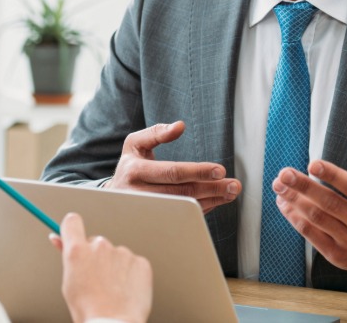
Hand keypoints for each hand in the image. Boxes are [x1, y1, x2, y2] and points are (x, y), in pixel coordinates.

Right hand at [49, 212, 152, 322]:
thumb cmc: (89, 309)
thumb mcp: (69, 283)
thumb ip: (67, 257)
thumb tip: (59, 239)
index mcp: (78, 250)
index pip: (72, 221)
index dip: (71, 228)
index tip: (72, 235)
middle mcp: (100, 246)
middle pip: (95, 242)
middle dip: (95, 256)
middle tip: (95, 280)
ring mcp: (123, 253)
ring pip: (115, 255)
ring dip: (113, 267)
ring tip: (112, 291)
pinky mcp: (140, 262)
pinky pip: (132, 264)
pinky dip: (130, 275)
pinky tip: (125, 291)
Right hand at [106, 120, 240, 212]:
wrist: (113, 198)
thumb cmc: (129, 166)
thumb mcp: (134, 144)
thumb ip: (156, 132)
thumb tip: (179, 126)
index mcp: (135, 171)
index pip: (172, 172)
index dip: (198, 171)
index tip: (220, 170)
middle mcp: (139, 194)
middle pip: (183, 192)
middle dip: (212, 188)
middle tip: (234, 185)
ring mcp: (148, 212)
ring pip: (185, 207)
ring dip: (212, 200)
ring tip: (231, 192)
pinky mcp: (156, 221)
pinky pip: (183, 216)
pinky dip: (203, 209)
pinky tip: (217, 200)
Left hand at [271, 146, 346, 270]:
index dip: (332, 175)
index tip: (313, 164)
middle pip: (329, 203)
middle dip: (303, 187)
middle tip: (284, 174)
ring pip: (317, 219)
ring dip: (294, 201)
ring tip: (279, 186)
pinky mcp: (336, 254)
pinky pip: (311, 235)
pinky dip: (295, 218)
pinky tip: (284, 204)